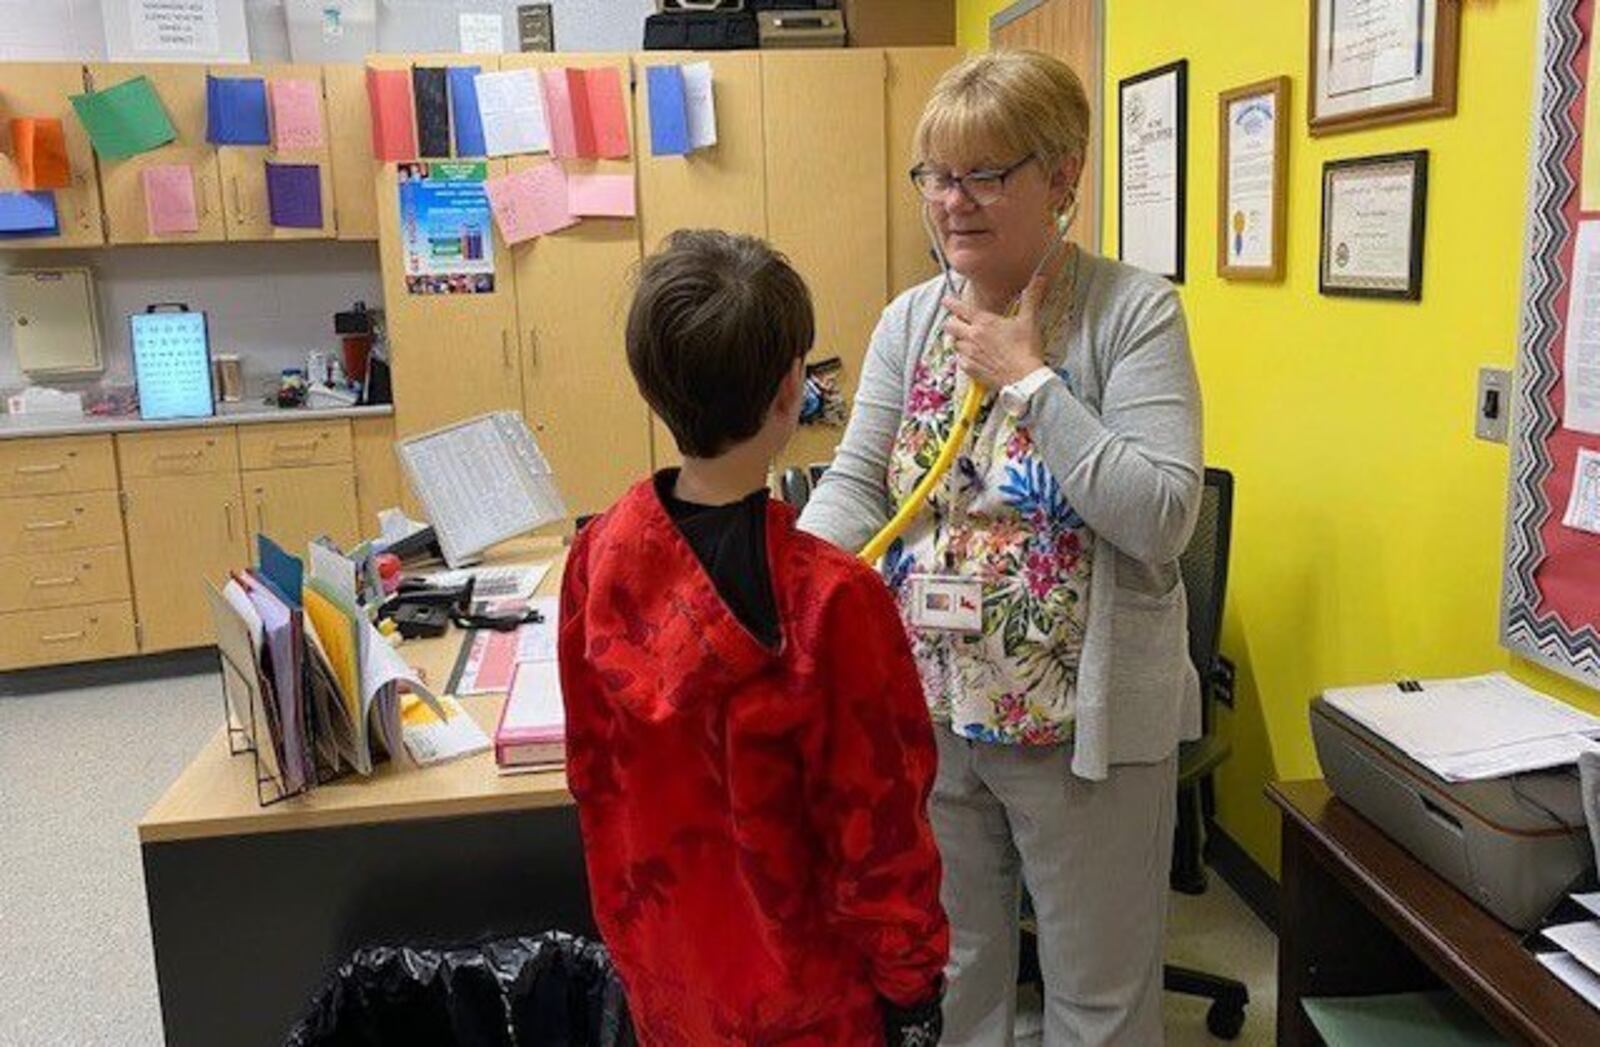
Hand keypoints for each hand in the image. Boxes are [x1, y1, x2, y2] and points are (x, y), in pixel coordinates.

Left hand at [941, 273, 1052, 388]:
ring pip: (954, 344)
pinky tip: (975, 358)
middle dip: (952, 322)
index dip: (951, 303)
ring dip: (960, 341)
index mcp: (984, 322)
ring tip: (970, 342)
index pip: (960, 308)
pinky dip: (965, 359)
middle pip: (949, 325)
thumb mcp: (1029, 320)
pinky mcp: (970, 370)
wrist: (1024, 378)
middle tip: (960, 323)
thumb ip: (1030, 298)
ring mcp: (969, 354)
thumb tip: (1038, 279)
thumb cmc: (1026, 349)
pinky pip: (960, 361)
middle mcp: (972, 337)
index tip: (946, 300)